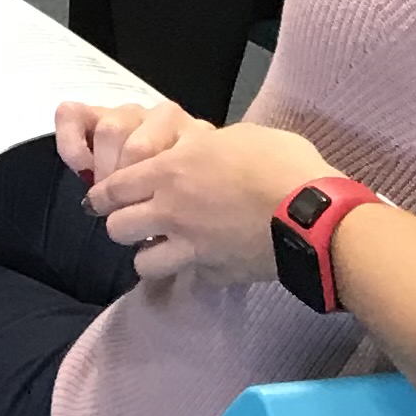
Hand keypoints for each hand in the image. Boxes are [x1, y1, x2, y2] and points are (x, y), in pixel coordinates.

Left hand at [75, 109, 332, 288]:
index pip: (111, 187)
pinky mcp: (217, 273)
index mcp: (169, 172)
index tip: (101, 197)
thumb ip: (200, 149)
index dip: (102, 193)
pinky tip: (204, 261)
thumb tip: (195, 152)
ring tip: (164, 247)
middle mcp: (171, 212)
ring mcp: (192, 248)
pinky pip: (189, 278)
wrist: (314, 214)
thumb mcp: (234, 137)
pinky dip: (191, 272)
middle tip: (135, 220)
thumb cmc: (279, 162)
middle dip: (120, 223)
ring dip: (149, 255)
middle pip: (116, 228)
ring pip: (142, 263)